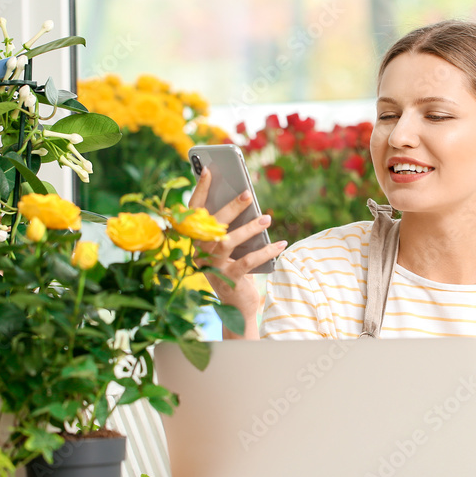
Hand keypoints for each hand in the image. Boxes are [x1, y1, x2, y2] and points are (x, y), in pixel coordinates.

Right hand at [188, 167, 286, 337]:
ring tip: (267, 217)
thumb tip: (245, 199)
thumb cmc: (235, 267)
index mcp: (197, 240)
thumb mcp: (231, 246)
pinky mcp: (229, 279)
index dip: (201, 191)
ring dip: (249, 228)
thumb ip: (231, 226)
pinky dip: (266, 251)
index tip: (209, 171)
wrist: (237, 306)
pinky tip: (280, 243)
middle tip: (248, 193)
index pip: (195, 211)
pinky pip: (248, 261)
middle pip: (213, 225)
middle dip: (231, 207)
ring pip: (227, 242)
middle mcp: (200, 252)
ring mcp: (212, 266)